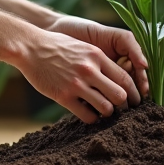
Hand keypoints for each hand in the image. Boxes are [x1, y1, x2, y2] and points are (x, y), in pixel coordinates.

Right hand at [12, 27, 142, 124]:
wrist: (29, 47)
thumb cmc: (55, 46)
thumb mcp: (82, 47)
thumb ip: (98, 60)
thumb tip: (115, 76)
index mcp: (96, 56)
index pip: (125, 78)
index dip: (134, 92)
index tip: (134, 100)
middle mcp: (89, 70)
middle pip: (120, 95)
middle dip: (124, 105)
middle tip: (122, 109)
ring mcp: (76, 84)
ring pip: (106, 108)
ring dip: (107, 113)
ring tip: (103, 112)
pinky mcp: (63, 96)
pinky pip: (87, 115)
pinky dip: (92, 118)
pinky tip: (89, 115)